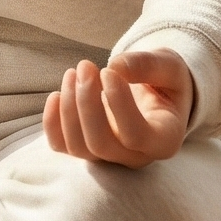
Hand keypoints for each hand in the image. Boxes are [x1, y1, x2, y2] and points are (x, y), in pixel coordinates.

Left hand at [43, 50, 193, 167]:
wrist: (157, 93)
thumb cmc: (166, 81)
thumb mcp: (168, 66)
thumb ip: (148, 65)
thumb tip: (115, 66)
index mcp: (164, 139)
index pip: (135, 134)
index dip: (117, 104)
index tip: (107, 70)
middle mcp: (136, 156)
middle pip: (100, 144)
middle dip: (86, 103)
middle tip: (85, 65)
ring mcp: (109, 156)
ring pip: (78, 147)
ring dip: (68, 108)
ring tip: (73, 72)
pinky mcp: (87, 148)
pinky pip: (62, 146)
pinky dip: (52, 123)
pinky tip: (56, 94)